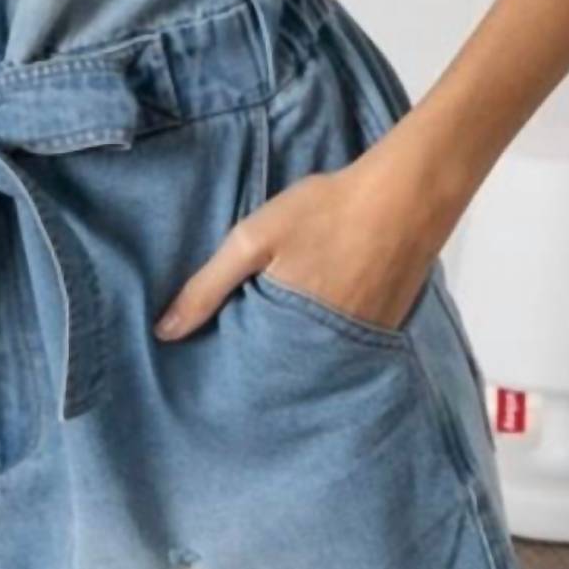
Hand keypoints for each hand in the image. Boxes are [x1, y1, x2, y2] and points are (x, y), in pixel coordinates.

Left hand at [154, 123, 459, 340]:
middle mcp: (329, 351)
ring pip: (315, 359)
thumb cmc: (324, 212)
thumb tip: (164, 332)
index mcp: (290, 334)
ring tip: (268, 337)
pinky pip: (343, 347)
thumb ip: (208, 286)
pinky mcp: (384, 331)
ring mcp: (361, 344)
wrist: (404, 197)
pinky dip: (325, 339)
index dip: (230, 366)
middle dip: (260, 363)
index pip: (250, 371)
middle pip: (284, 370)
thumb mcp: (253, 240)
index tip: (206, 365)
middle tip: (235, 351)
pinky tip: (312, 320)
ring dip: (294, 353)